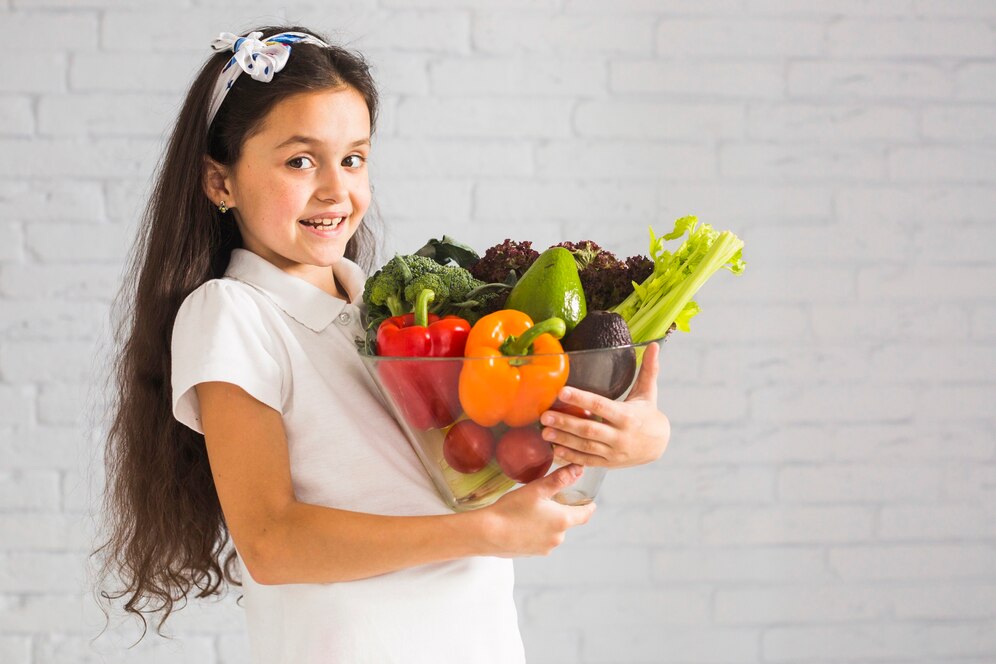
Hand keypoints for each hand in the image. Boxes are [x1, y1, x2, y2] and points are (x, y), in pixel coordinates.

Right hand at [480, 464, 595, 556]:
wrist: (487, 533)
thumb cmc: (512, 509)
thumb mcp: (537, 489)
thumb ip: (560, 479)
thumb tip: (578, 469)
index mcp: (563, 521)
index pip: (585, 514)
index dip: (588, 506)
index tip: (589, 502)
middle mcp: (558, 538)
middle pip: (567, 522)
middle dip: (560, 511)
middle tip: (546, 499)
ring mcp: (545, 548)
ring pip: (552, 531)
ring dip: (547, 522)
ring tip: (529, 511)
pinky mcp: (532, 553)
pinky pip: (540, 540)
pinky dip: (535, 532)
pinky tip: (521, 523)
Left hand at [539, 342, 669, 468]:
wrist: (658, 446)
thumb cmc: (648, 414)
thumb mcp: (648, 393)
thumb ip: (649, 369)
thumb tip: (653, 345)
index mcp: (627, 416)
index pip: (601, 405)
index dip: (581, 398)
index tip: (562, 392)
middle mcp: (620, 435)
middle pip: (589, 428)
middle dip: (565, 422)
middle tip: (544, 416)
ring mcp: (614, 452)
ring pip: (585, 446)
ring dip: (563, 439)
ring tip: (544, 432)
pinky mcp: (608, 463)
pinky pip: (587, 460)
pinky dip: (571, 456)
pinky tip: (555, 450)